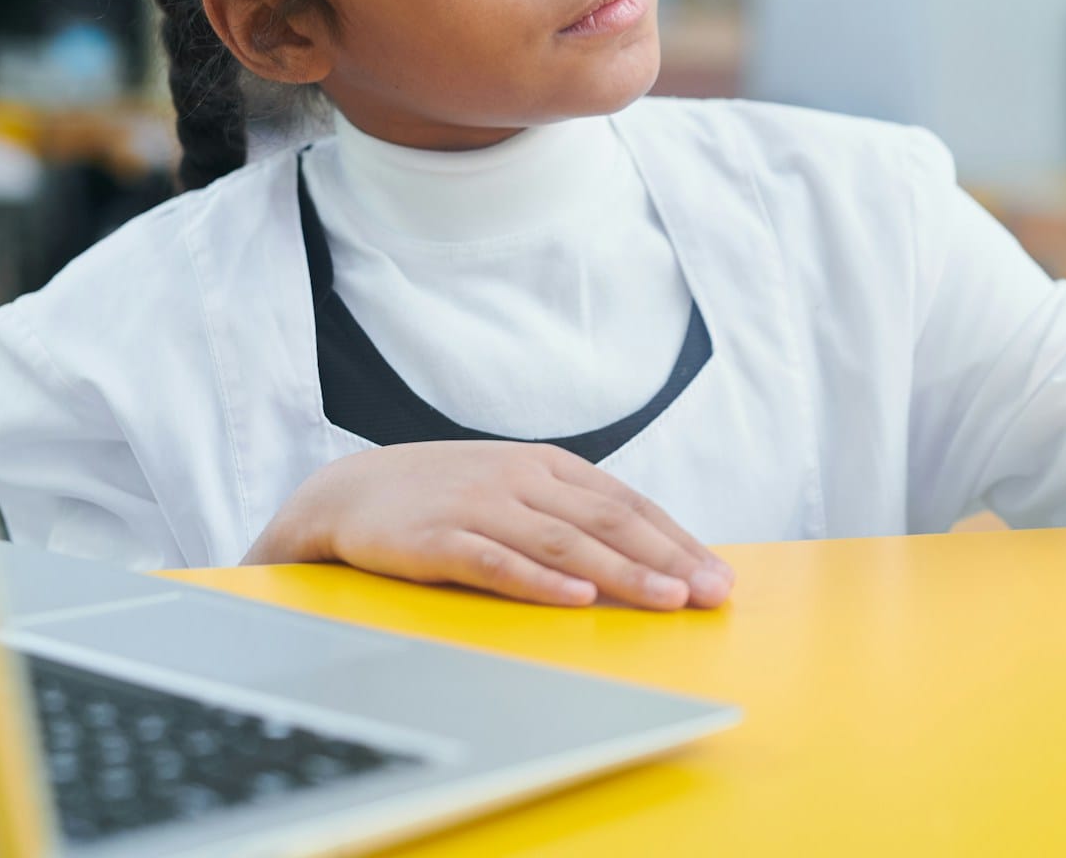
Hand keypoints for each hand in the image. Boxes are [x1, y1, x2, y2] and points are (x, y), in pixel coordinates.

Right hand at [244, 442, 733, 610]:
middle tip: (711, 593)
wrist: (347, 492)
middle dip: (668, 559)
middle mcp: (521, 480)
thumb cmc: (444, 496)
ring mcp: (480, 506)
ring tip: (668, 599)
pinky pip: (496, 562)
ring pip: (564, 542)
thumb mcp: (514, 487)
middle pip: (608, 521)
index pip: (628, 503)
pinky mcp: (437, 538)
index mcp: (547, 465)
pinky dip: (540, 581)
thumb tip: (644, 551)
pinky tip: (577, 598)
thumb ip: (570, 511)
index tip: (718, 575)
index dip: (677, 540)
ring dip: (623, 572)